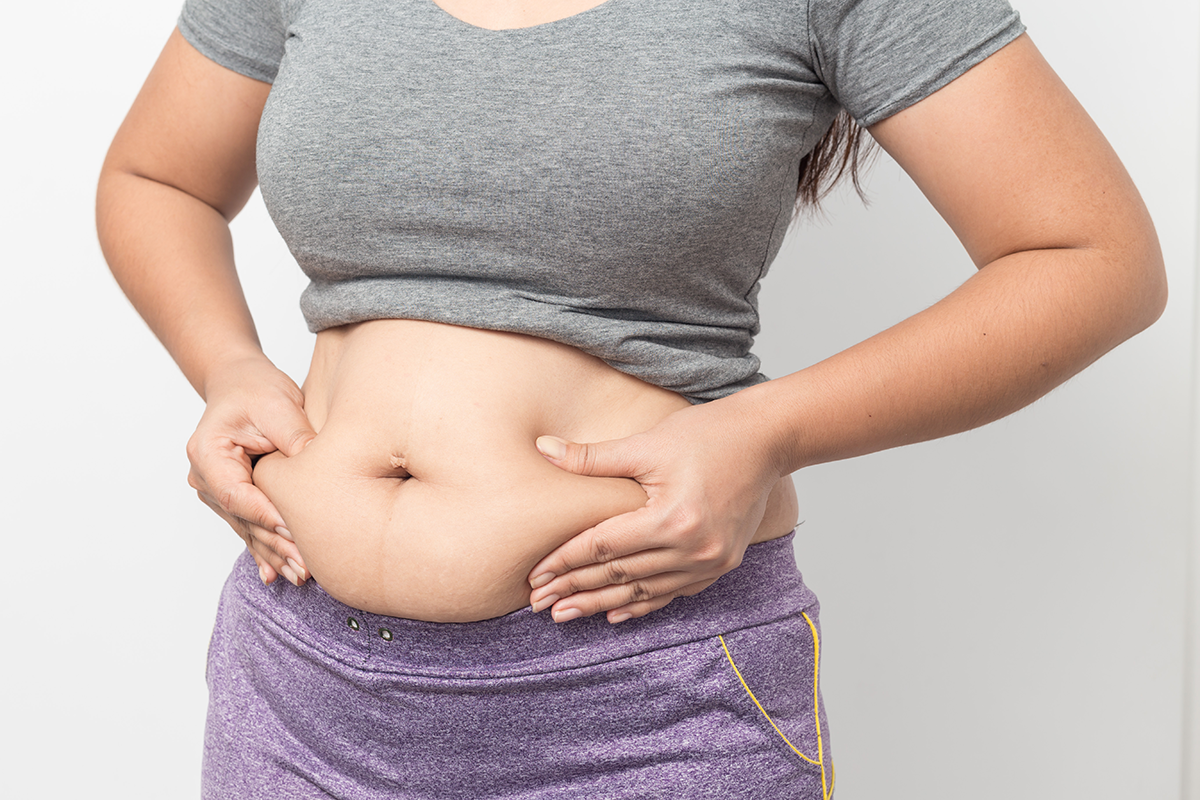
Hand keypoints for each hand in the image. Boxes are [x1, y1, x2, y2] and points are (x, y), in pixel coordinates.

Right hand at [186, 356, 315, 585]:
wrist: (240, 385)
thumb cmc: (255, 390)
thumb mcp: (277, 405)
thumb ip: (294, 436)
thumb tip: (318, 465)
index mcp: (207, 453)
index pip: (238, 494)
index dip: (266, 515)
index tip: (293, 531)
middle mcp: (205, 478)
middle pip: (243, 519)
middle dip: (275, 543)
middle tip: (306, 566)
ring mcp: (216, 492)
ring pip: (247, 529)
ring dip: (273, 553)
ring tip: (301, 575)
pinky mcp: (233, 499)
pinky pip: (248, 528)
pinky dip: (264, 550)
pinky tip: (274, 576)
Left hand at [527, 397, 784, 623]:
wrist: (766, 441)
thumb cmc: (706, 434)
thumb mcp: (646, 443)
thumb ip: (591, 457)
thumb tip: (542, 449)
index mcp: (671, 518)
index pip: (603, 547)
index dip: (564, 561)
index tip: (534, 576)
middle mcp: (693, 549)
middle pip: (620, 575)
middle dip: (575, 589)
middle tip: (538, 604)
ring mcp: (710, 562)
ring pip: (644, 591)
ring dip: (602, 603)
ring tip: (565, 614)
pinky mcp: (721, 564)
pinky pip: (673, 593)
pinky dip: (642, 604)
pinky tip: (615, 613)